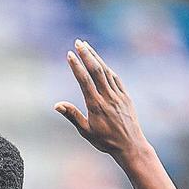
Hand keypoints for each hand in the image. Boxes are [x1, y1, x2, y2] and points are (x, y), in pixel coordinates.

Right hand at [56, 39, 145, 157]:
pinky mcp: (125, 97)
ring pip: (107, 72)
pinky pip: (116, 79)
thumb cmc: (106, 141)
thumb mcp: (86, 131)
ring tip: (87, 47)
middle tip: (78, 42)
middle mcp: (108, 97)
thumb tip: (57, 105)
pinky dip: (108, 69)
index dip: (76, 66)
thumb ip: (72, 116)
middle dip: (87, 55)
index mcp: (96, 105)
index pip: (84, 81)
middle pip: (96, 71)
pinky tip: (102, 64)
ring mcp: (118, 95)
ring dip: (97, 58)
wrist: (130, 146)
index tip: (69, 54)